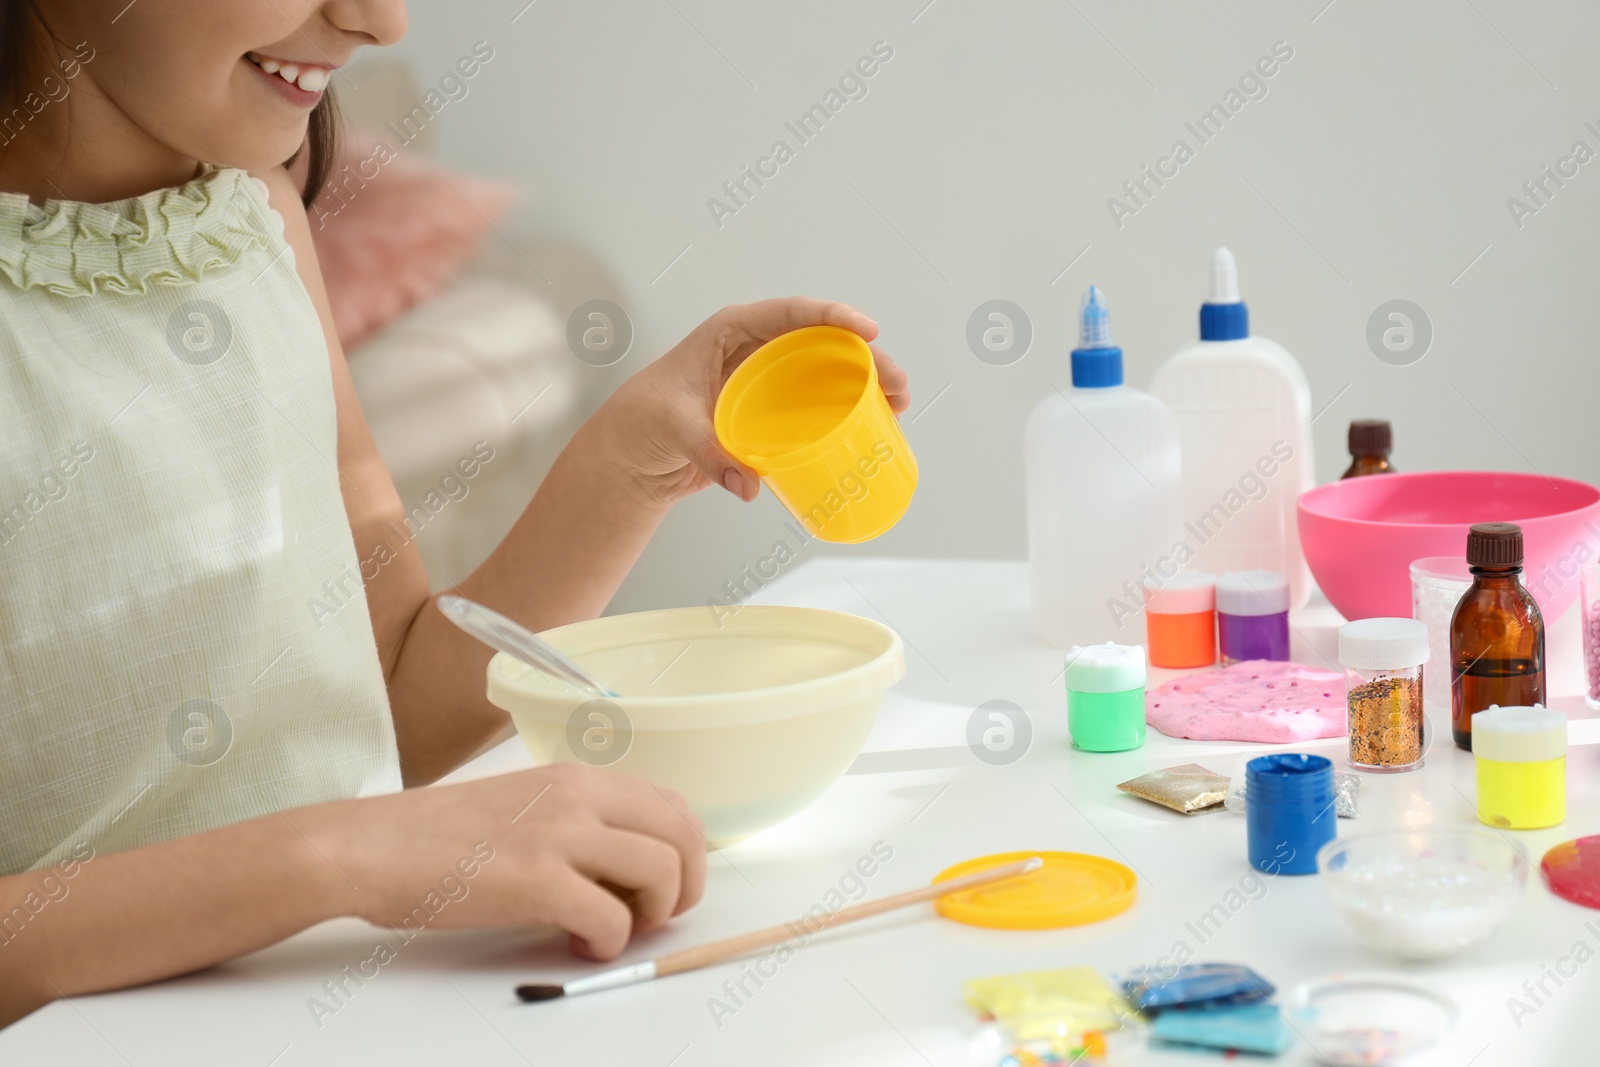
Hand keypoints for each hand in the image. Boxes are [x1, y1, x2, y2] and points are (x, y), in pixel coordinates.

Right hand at [311, 764, 706, 959]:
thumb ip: (577, 825)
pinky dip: (609, 943)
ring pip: (661, 873)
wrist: (372, 847)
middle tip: (653, 916)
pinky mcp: (538, 881)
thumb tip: (624, 870)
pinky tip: (578, 943)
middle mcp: (580, 796)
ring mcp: (561, 835)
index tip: (661, 887)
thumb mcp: (524, 807)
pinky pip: (613, 919)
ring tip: (609, 929)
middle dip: (684, 885)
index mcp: (578, 778)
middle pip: (682, 834)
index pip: (673, 805)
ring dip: (650, 916)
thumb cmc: (437, 836)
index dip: (684, 854)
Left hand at [600, 297, 910, 506]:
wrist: (632, 451)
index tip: (867, 331)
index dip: (833, 317)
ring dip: (865, 382)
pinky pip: (817, 401)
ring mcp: (767, 378)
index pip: (790, 313)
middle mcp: (756, 348)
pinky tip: (875, 423)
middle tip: (897, 384)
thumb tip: (747, 484)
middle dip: (865, 357)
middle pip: (822, 341)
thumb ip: (707, 452)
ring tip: (899, 403)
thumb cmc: (642, 421)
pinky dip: (847, 409)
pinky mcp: (772, 410)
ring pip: (827, 370)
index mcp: (731, 330)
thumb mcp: (672, 428)